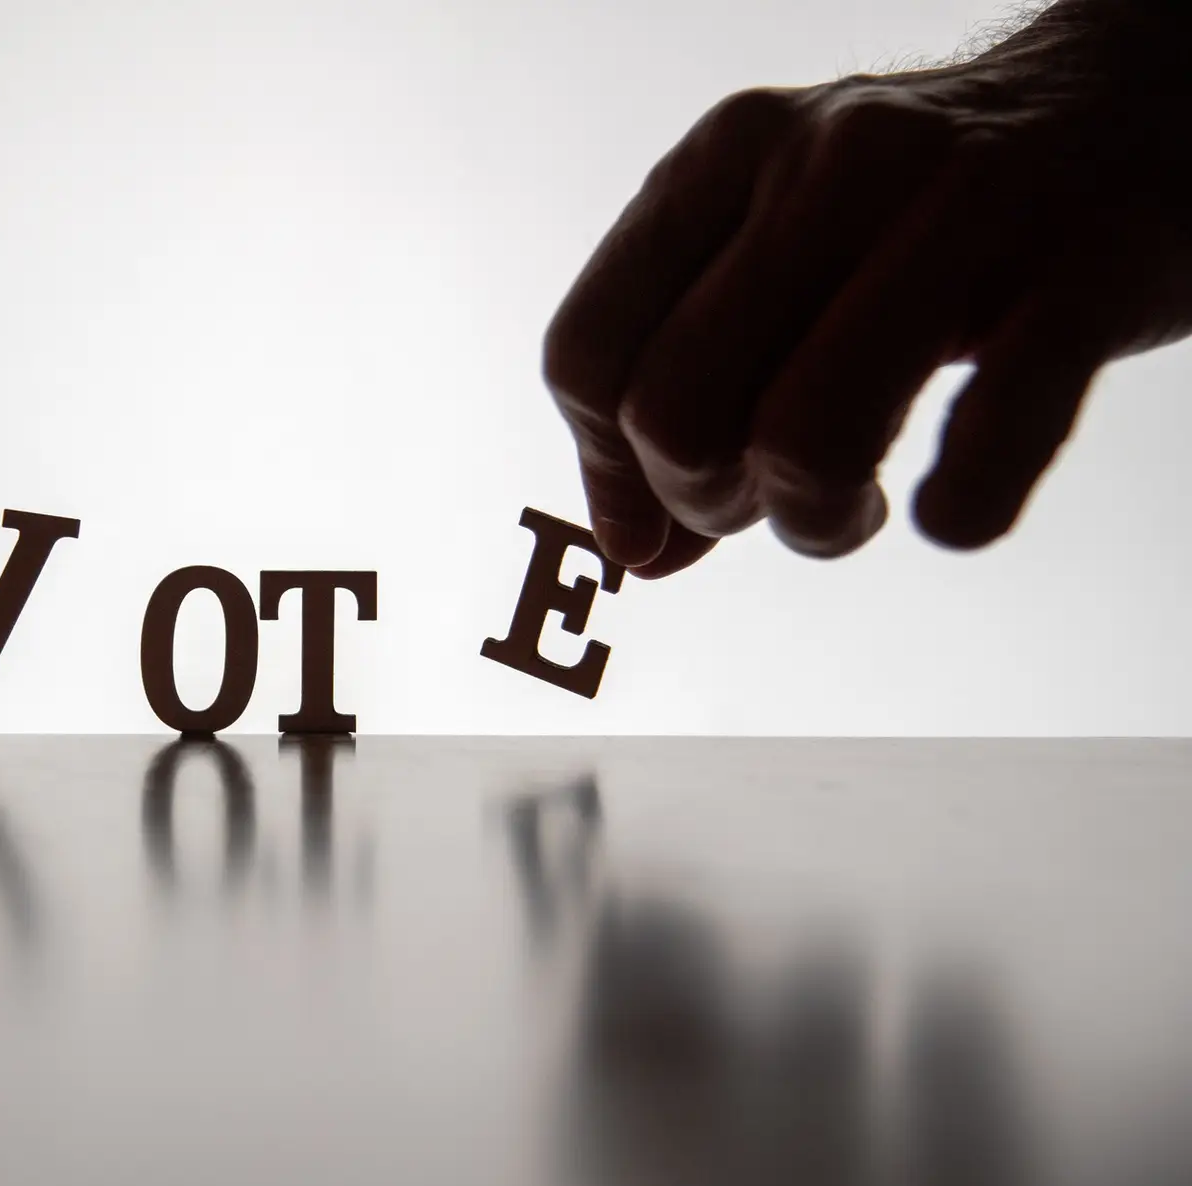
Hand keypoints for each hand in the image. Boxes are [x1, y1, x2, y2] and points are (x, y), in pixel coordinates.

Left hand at [543, 0, 1191, 576]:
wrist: (1145, 101)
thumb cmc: (926, 215)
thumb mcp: (784, 255)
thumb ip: (692, 384)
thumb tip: (633, 550)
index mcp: (729, 156)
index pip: (584, 354)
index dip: (610, 470)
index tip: (668, 515)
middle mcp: (828, 166)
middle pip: (672, 411)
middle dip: (708, 502)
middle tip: (773, 497)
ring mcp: (962, 213)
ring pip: (801, 438)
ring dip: (814, 523)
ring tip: (853, 510)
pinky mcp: (1086, 274)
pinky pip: (986, 447)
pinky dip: (958, 512)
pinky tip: (952, 506)